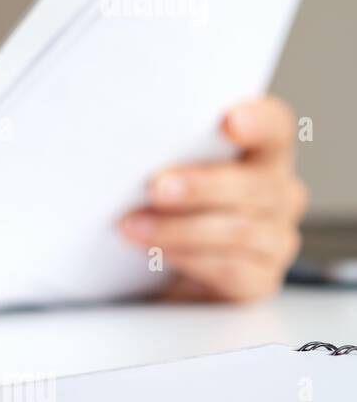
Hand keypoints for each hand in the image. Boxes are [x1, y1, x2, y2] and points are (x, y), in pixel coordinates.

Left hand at [119, 96, 307, 301]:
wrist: (163, 272)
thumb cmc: (165, 206)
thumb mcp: (166, 172)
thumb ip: (165, 154)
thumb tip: (123, 141)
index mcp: (262, 155)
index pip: (275, 128)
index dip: (259, 122)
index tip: (229, 120)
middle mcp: (278, 194)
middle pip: (255, 185)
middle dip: (201, 186)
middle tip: (155, 188)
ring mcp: (275, 240)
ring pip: (240, 231)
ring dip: (178, 228)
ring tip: (132, 225)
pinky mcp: (259, 281)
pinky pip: (231, 270)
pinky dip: (189, 259)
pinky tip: (158, 253)